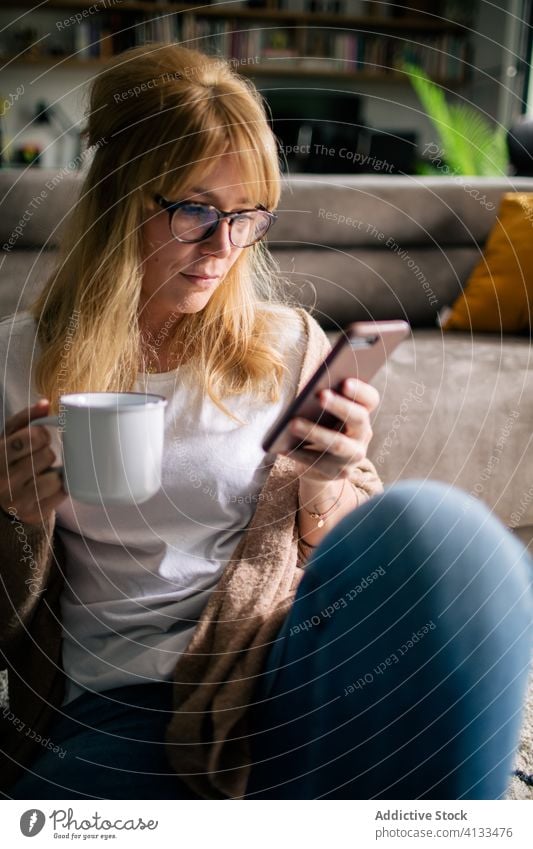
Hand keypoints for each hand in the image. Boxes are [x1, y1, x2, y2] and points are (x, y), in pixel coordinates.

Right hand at [0, 400, 66, 525]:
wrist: (4, 501)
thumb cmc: (9, 462)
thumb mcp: (8, 439)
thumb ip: (24, 419)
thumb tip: (45, 403)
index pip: (30, 438)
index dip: (41, 434)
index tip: (41, 437)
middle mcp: (3, 481)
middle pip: (46, 456)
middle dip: (47, 453)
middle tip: (41, 456)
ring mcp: (18, 500)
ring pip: (55, 477)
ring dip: (54, 472)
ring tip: (43, 473)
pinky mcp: (34, 513)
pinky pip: (61, 493)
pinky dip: (60, 487)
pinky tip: (49, 486)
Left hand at [283, 378, 379, 483]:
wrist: (318, 463)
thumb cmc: (318, 425)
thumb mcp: (322, 411)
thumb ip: (321, 396)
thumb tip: (307, 389)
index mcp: (362, 412)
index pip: (370, 399)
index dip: (360, 390)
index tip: (344, 382)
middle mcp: (363, 433)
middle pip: (358, 418)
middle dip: (339, 405)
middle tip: (320, 395)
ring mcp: (354, 455)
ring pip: (338, 443)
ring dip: (315, 432)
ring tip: (293, 423)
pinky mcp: (340, 472)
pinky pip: (319, 463)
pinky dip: (300, 454)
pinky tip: (283, 447)